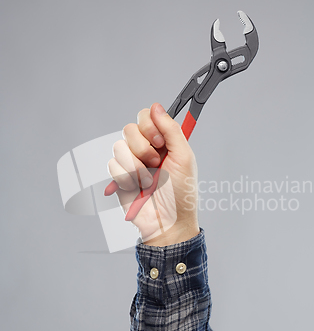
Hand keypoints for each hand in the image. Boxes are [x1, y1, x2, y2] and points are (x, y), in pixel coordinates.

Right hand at [107, 103, 199, 245]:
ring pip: (119, 146)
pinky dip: (126, 177)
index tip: (159, 141)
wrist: (168, 223)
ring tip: (149, 181)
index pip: (147, 117)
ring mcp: (132, 163)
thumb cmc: (181, 195)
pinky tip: (138, 188)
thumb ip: (172, 130)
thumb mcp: (184, 158)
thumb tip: (156, 107)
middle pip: (130, 129)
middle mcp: (146, 150)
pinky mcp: (119, 177)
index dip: (149, 125)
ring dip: (136, 166)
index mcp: (163, 142)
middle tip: (156, 163)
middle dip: (143, 148)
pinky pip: (113, 165)